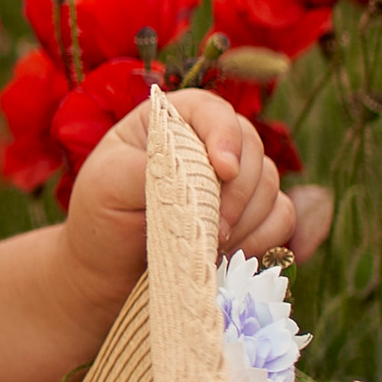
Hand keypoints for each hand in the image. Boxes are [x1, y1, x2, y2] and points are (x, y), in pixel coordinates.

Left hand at [59, 84, 313, 344]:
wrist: (107, 271)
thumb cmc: (101, 217)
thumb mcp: (107, 185)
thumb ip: (148, 169)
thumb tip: (193, 169)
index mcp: (170, 122)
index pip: (212, 111)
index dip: (225, 136)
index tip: (223, 170)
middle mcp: (208, 143)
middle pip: (251, 149)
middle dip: (235, 193)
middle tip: (211, 229)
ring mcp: (234, 179)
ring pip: (270, 184)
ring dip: (246, 220)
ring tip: (210, 247)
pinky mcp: (250, 215)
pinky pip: (280, 217)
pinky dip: (263, 238)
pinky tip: (233, 255)